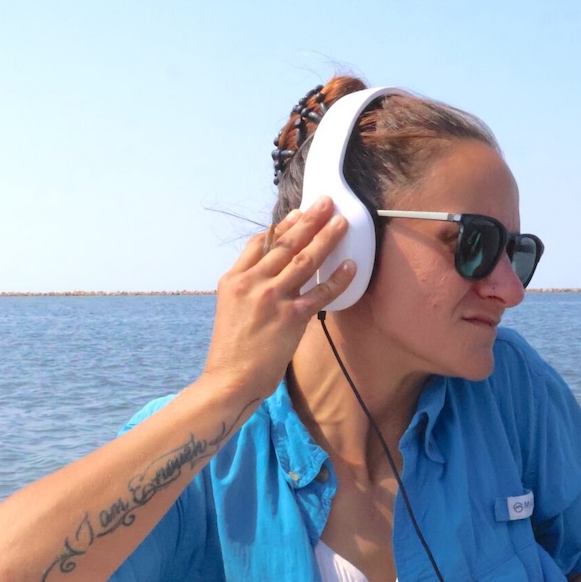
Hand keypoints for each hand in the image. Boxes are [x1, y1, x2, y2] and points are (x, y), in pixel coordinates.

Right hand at [201, 197, 355, 401]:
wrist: (231, 379)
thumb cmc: (232, 349)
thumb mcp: (229, 308)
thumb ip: (248, 286)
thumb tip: (270, 272)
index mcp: (234, 280)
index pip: (259, 243)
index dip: (281, 226)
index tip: (297, 213)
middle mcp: (252, 283)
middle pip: (285, 244)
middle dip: (308, 220)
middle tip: (326, 202)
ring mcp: (272, 298)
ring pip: (304, 260)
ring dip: (326, 239)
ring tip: (342, 223)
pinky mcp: (291, 318)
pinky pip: (320, 293)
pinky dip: (337, 278)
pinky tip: (351, 266)